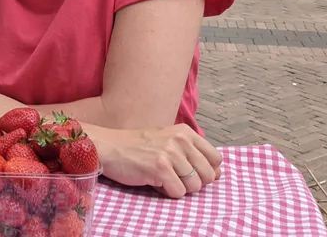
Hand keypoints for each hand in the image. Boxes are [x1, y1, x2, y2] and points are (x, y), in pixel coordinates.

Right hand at [98, 124, 221, 198]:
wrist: (107, 146)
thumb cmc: (135, 146)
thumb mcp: (166, 140)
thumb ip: (191, 152)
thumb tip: (219, 174)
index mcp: (184, 132)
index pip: (216, 159)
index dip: (205, 171)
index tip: (188, 172)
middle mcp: (180, 140)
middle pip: (208, 175)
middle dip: (193, 182)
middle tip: (172, 176)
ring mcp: (170, 153)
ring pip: (195, 187)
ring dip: (178, 188)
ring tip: (160, 177)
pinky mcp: (160, 168)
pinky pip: (178, 193)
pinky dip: (166, 192)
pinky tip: (152, 180)